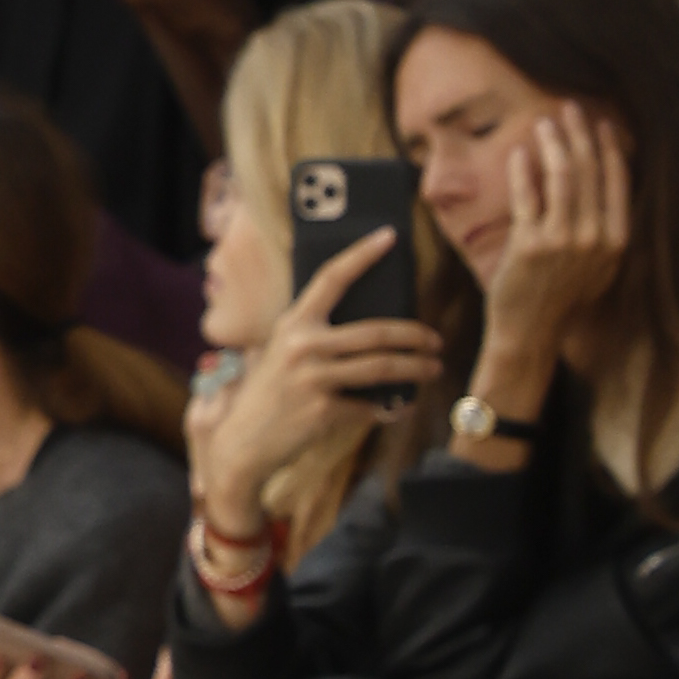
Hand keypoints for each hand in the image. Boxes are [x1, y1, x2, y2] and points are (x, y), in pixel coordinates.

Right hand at [189, 231, 445, 527]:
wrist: (242, 442)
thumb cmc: (268, 394)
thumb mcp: (281, 353)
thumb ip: (314, 336)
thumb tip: (370, 331)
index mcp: (293, 323)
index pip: (331, 278)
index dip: (362, 255)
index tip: (389, 236)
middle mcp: (302, 345)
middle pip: (375, 332)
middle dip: (415, 335)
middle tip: (435, 341)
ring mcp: (312, 378)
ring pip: (381, 367)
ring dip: (415, 368)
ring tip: (432, 368)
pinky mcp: (322, 410)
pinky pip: (370, 406)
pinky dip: (391, 408)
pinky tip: (400, 407)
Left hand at [476, 103, 631, 381]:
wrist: (532, 332)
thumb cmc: (562, 296)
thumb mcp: (598, 264)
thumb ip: (604, 226)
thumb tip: (605, 179)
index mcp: (617, 240)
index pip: (617, 180)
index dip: (609, 147)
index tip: (600, 122)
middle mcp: (595, 238)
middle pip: (590, 171)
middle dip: (580, 133)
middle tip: (569, 107)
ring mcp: (563, 241)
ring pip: (562, 177)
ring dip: (552, 143)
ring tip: (543, 122)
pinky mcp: (530, 244)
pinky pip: (527, 195)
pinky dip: (523, 170)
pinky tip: (519, 152)